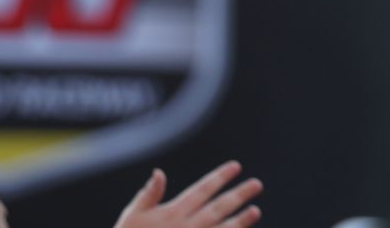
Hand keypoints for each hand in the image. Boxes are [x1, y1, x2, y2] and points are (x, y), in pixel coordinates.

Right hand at [114, 162, 261, 227]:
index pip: (202, 190)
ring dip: (240, 221)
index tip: (236, 167)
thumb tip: (159, 172)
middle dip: (238, 195)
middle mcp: (186, 227)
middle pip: (218, 208)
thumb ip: (149, 194)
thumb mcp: (132, 216)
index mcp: (172, 212)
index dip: (220, 177)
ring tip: (255, 211)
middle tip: (257, 184)